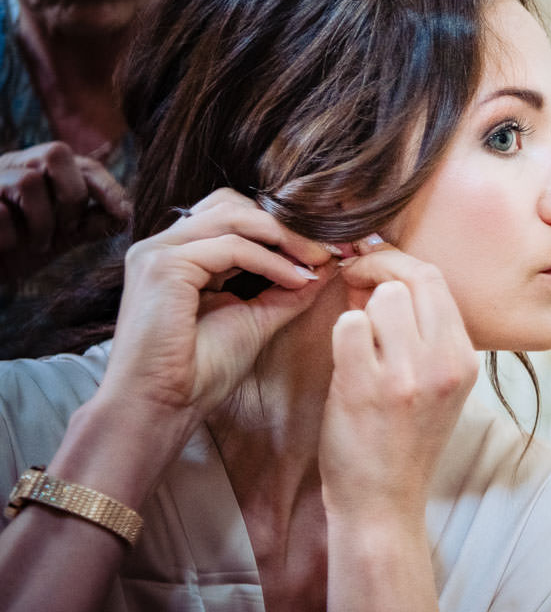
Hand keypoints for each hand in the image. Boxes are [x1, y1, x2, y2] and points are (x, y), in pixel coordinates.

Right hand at [0, 142, 130, 283]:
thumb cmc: (15, 250)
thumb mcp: (57, 237)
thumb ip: (88, 225)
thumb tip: (125, 216)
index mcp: (38, 171)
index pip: (82, 164)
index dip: (108, 186)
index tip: (124, 214)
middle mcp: (13, 166)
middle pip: (56, 153)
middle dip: (72, 196)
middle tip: (67, 229)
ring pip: (28, 181)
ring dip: (43, 222)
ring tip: (38, 245)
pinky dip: (10, 236)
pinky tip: (6, 247)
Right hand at [97, 189, 335, 444]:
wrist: (162, 406)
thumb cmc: (201, 371)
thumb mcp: (256, 319)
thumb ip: (287, 290)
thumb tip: (327, 266)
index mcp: (183, 255)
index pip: (236, 216)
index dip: (283, 227)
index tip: (330, 248)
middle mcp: (166, 245)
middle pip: (234, 205)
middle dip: (286, 224)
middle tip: (329, 247)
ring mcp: (159, 251)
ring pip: (234, 217)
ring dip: (285, 237)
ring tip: (318, 260)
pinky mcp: (163, 265)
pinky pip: (230, 247)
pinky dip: (270, 261)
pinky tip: (296, 279)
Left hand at [319, 236, 478, 520]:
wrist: (384, 502)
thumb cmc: (404, 441)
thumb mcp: (436, 385)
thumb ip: (421, 333)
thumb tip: (381, 275)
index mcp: (463, 359)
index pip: (436, 279)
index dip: (398, 262)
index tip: (373, 266)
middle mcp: (444, 363)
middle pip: (412, 277)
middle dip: (376, 270)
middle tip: (352, 280)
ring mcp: (406, 375)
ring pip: (382, 296)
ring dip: (360, 308)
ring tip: (357, 338)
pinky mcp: (366, 388)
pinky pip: (349, 325)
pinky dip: (341, 332)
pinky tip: (345, 358)